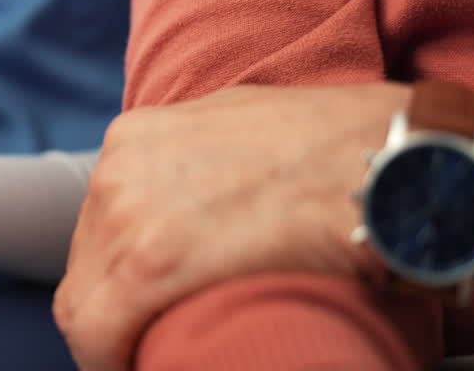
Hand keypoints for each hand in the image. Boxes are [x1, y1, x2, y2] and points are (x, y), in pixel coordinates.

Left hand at [53, 83, 410, 370]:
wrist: (388, 164)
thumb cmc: (331, 149)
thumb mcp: (237, 127)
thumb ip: (194, 159)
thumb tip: (193, 200)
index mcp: (133, 141)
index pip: (97, 227)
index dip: (116, 277)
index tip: (141, 307)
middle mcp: (116, 170)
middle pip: (87, 264)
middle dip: (115, 306)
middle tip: (156, 333)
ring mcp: (125, 212)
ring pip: (85, 302)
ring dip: (117, 334)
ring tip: (156, 352)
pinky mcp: (147, 261)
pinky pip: (96, 330)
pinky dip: (111, 357)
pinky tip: (138, 368)